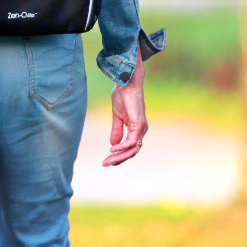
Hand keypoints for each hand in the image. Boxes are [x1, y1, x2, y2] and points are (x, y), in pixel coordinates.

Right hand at [103, 52, 146, 166]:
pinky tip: (112, 149)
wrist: (127, 82)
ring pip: (132, 149)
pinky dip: (122, 147)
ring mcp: (141, 128)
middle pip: (132, 152)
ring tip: (107, 160)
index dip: (119, 156)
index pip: (130, 148)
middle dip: (118, 160)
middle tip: (105, 164)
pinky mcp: (138, 124)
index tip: (106, 161)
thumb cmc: (123, 96)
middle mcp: (141, 130)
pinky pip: (131, 141)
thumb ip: (117, 130)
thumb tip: (113, 145)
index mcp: (136, 129)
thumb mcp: (117, 117)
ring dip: (119, 157)